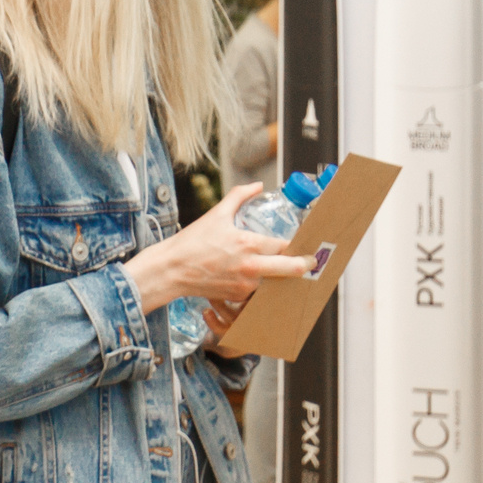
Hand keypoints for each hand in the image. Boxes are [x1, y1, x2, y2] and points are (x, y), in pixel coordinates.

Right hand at [123, 183, 311, 315]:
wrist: (171, 269)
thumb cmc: (191, 243)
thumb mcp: (216, 214)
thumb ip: (239, 196)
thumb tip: (257, 186)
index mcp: (248, 244)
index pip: (285, 245)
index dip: (297, 243)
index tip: (305, 241)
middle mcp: (251, 266)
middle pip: (292, 269)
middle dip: (305, 264)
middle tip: (311, 261)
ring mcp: (246, 284)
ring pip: (274, 281)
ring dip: (278, 275)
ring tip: (278, 267)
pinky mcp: (237, 296)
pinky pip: (256, 291)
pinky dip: (258, 284)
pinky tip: (252, 276)